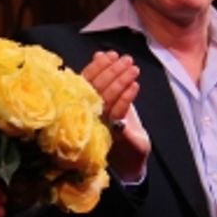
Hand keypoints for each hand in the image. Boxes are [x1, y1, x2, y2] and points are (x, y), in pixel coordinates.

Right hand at [81, 50, 148, 179]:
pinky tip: (135, 86)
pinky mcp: (111, 135)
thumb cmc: (118, 128)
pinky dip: (126, 98)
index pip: (85, 80)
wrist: (128, 162)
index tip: (110, 54)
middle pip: (95, 88)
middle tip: (127, 59)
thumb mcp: (112, 100)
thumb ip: (105, 79)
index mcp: (82, 103)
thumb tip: (99, 54)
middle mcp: (86, 114)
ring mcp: (98, 124)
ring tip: (134, 69)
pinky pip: (117, 113)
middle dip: (112, 71)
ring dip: (121, 81)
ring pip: (107, 98)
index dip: (98, 66)